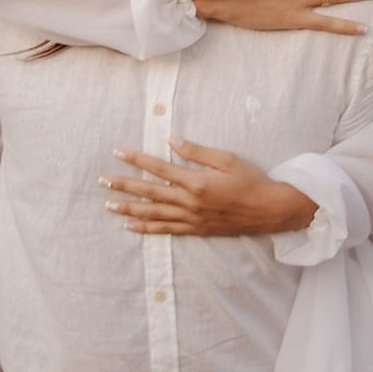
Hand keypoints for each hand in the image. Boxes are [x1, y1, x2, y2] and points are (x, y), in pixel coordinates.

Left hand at [101, 139, 318, 235]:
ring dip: (129, 209)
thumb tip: (172, 141)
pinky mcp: (195, 230)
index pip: (159, 168)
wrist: (269, 210)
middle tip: (102, 181)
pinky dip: (147, 228)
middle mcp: (190, 203)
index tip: (118, 152)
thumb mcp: (227, 159)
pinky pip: (166, 230)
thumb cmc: (251, 181)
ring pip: (153, 214)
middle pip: (149, 193)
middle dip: (124, 186)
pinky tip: (131, 226)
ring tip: (109, 205)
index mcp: (196, 182)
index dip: (137, 160)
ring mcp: (191, 219)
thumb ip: (198, 152)